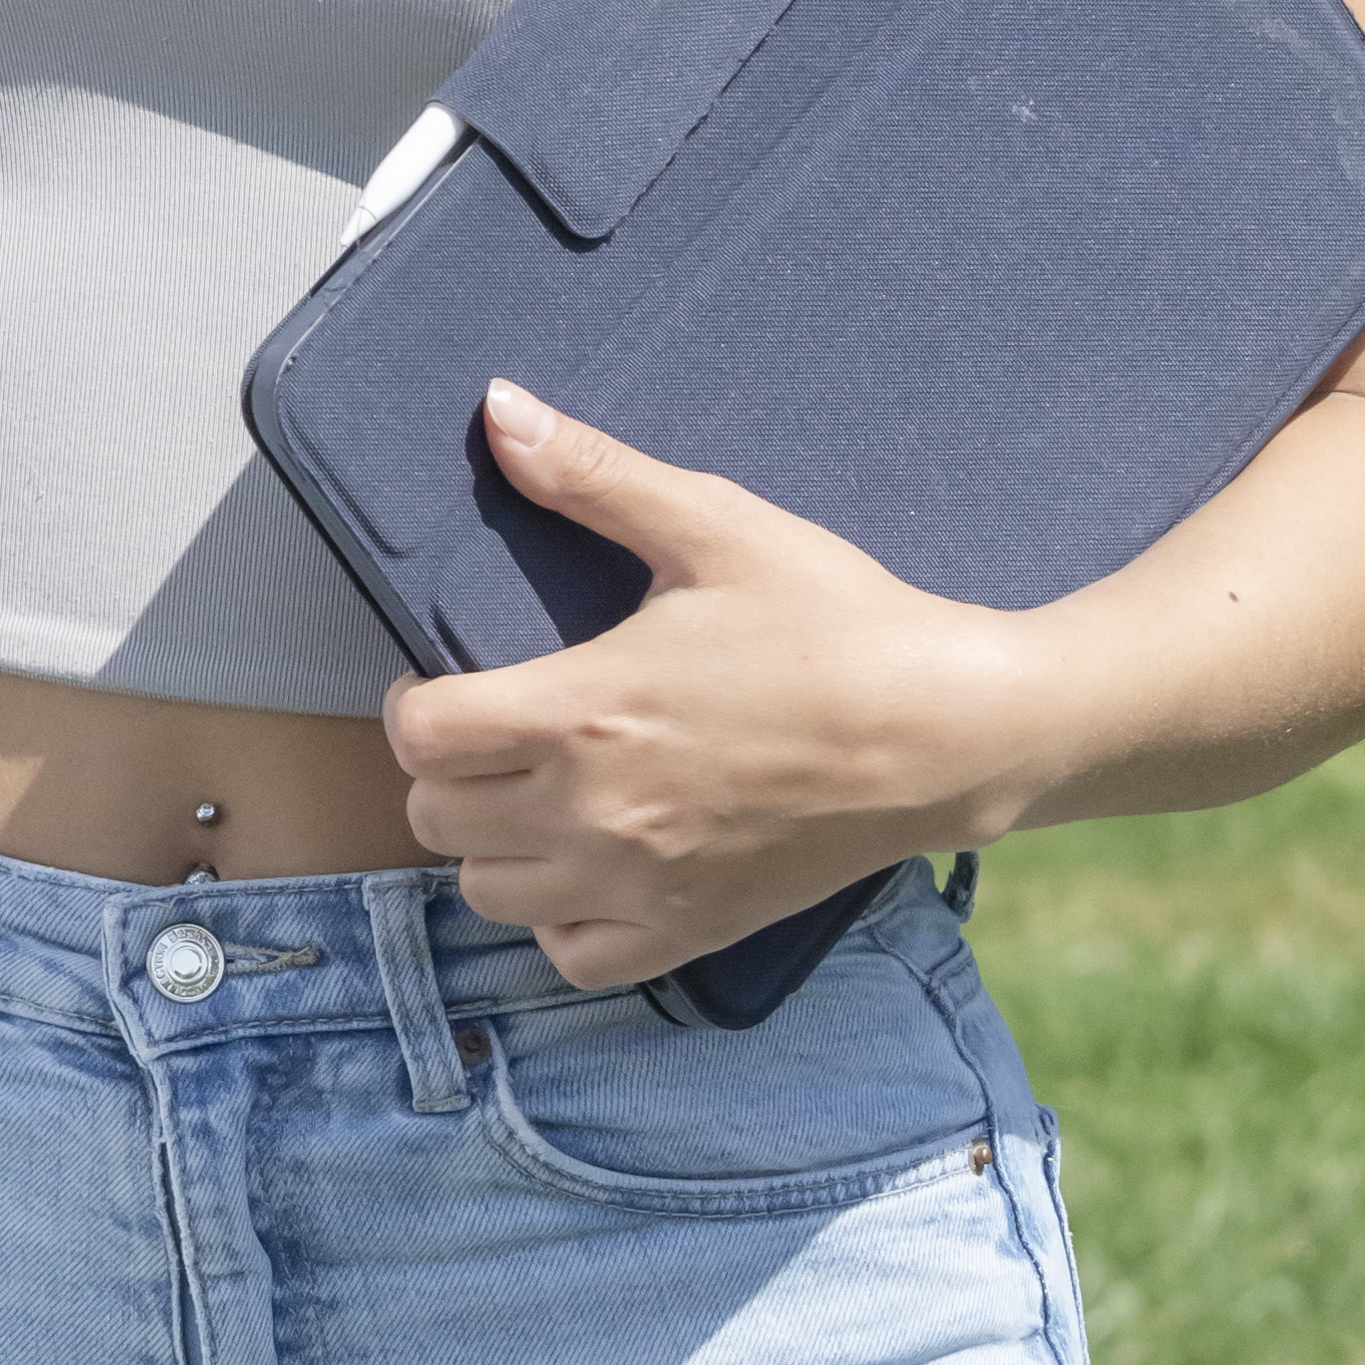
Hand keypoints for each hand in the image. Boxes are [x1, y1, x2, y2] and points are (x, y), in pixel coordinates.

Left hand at [374, 378, 1016, 992]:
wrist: (948, 732)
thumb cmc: (837, 620)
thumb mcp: (714, 526)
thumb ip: (594, 476)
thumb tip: (498, 408)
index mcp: (586, 710)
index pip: (420, 738)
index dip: (415, 704)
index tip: (448, 681)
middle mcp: (597, 812)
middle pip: (436, 819)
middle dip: (447, 769)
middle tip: (494, 729)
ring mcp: (641, 883)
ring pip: (488, 895)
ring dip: (491, 845)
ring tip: (536, 794)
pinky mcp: (690, 931)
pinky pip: (572, 956)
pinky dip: (560, 918)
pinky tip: (590, 864)